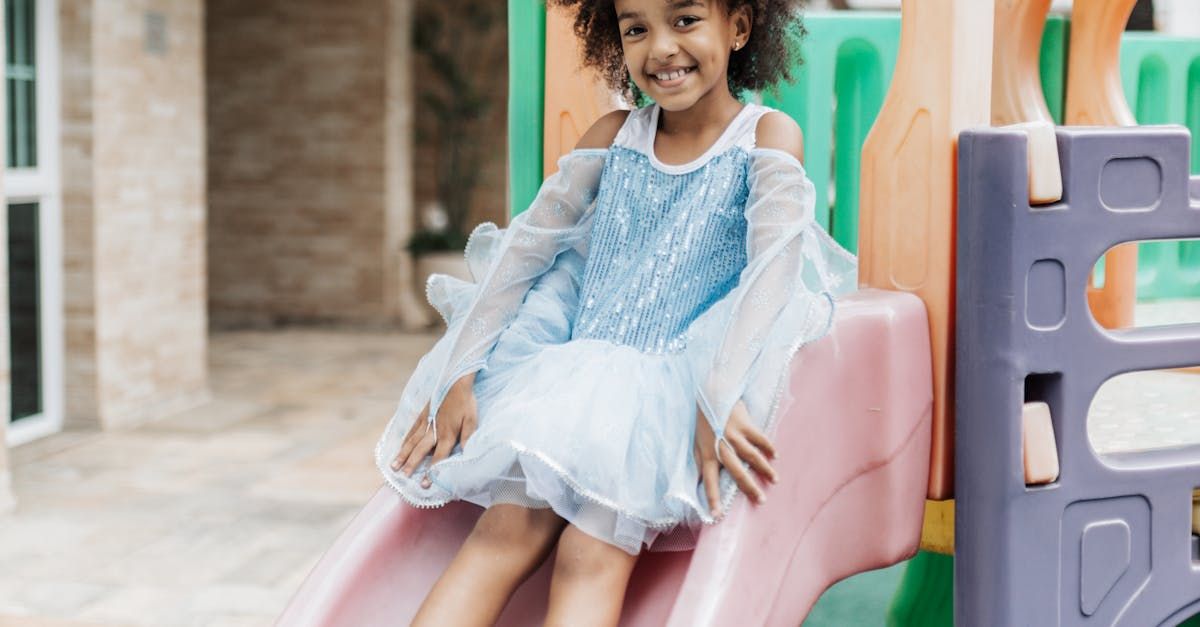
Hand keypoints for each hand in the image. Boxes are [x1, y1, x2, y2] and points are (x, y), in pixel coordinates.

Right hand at [390, 373, 478, 487]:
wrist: (455, 379)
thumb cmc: (466, 401)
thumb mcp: (472, 420)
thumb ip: (468, 438)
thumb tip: (466, 454)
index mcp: (447, 435)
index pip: (438, 457)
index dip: (431, 472)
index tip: (424, 484)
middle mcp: (434, 430)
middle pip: (420, 451)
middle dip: (412, 465)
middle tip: (402, 476)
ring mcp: (425, 422)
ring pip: (412, 441)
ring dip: (403, 454)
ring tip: (393, 466)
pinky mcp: (422, 414)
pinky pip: (411, 430)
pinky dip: (405, 439)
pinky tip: (400, 446)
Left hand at [694, 399, 777, 518]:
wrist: (712, 393)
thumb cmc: (704, 422)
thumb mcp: (697, 443)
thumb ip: (701, 463)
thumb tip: (700, 481)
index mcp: (707, 454)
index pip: (708, 481)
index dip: (712, 498)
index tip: (717, 515)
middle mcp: (721, 447)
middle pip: (736, 472)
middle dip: (749, 488)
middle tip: (761, 501)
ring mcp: (734, 435)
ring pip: (752, 456)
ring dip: (764, 469)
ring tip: (774, 480)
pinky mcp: (745, 424)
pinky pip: (759, 438)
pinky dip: (768, 447)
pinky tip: (774, 456)